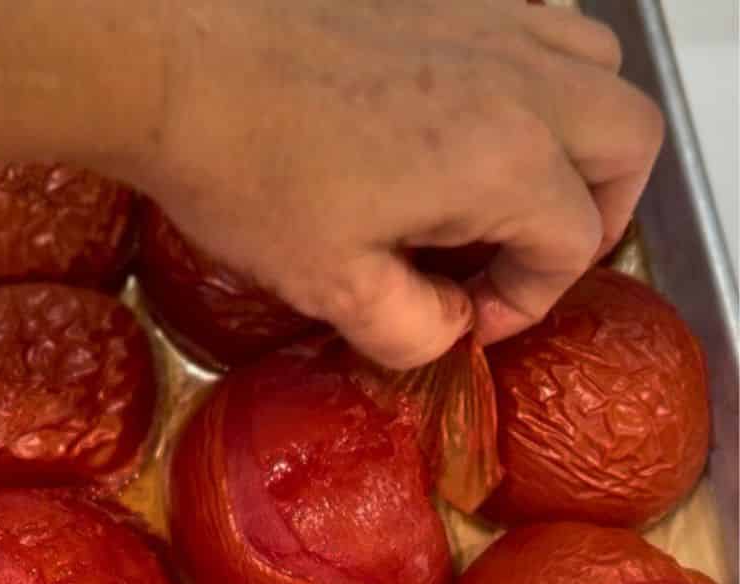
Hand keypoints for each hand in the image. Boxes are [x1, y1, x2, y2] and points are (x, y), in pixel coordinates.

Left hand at [127, 0, 662, 367]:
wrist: (180, 63)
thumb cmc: (250, 172)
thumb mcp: (330, 285)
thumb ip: (411, 328)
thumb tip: (447, 330)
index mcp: (506, 159)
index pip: (573, 243)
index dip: (527, 300)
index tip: (466, 320)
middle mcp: (521, 79)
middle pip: (627, 143)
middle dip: (598, 211)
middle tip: (527, 256)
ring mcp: (489, 20)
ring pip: (595, 71)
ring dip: (578, 137)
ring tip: (512, 186)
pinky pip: (536, 22)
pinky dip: (534, 76)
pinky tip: (469, 116)